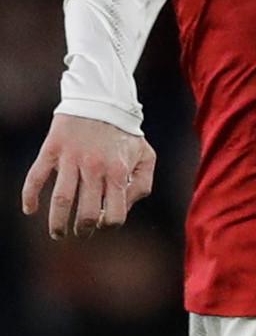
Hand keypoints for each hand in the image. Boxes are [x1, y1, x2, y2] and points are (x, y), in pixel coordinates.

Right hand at [19, 113, 156, 240]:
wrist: (101, 101)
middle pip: (87, 212)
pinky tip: (29, 210)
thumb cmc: (126, 134)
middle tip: (79, 233)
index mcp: (119, 173)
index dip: (109, 225)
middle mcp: (95, 168)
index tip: (102, 225)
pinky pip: (36, 176)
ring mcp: (71, 159)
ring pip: (61, 199)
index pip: (114, 214)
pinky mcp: (52, 150)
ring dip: (57, 222)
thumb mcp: (146, 157)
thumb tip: (124, 207)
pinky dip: (30, 195)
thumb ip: (141, 185)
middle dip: (83, 229)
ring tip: (57, 234)